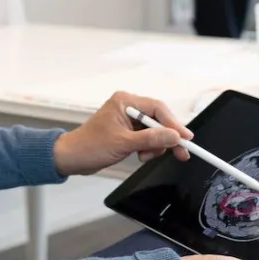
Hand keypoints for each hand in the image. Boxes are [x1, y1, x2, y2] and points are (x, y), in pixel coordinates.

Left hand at [53, 92, 192, 176]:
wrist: (72, 158)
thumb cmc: (90, 147)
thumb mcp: (124, 144)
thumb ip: (151, 139)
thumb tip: (174, 136)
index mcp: (125, 101)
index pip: (157, 109)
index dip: (173, 124)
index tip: (186, 138)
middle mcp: (128, 106)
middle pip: (158, 119)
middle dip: (167, 137)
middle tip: (180, 153)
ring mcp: (128, 119)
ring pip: (154, 130)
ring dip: (155, 146)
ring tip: (144, 156)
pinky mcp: (127, 131)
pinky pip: (147, 137)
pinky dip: (148, 148)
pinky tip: (140, 155)